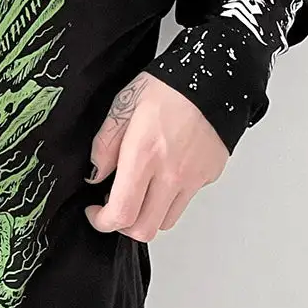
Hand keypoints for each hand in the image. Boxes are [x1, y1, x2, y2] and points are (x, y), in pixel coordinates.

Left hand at [84, 72, 229, 238]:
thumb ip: (104, 145)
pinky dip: (169, 198)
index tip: (94, 211)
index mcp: (144, 155)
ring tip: (140, 190)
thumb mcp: (122, 107)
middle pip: (144, 229)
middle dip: (123, 225)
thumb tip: (95, 175)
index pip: (121, 213)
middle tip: (114, 205)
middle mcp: (170, 174)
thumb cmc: (167, 86)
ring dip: (148, 214)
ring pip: (166, 221)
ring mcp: (193, 178)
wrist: (214, 77)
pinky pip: (185, 200)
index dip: (102, 221)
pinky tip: (163, 173)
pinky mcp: (209, 176)